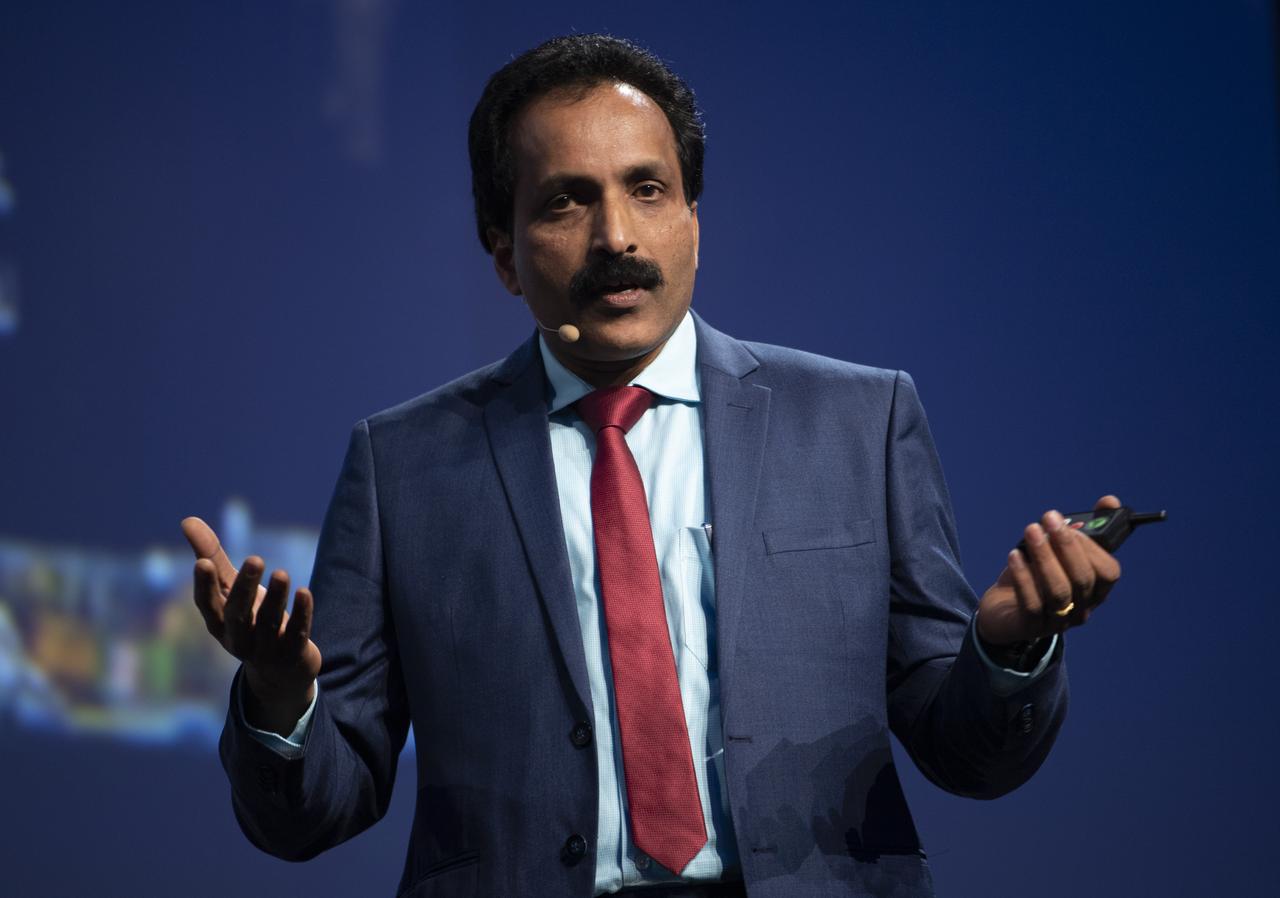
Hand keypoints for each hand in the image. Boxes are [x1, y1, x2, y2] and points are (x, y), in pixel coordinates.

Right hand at [181, 516, 321, 735]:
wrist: (279, 671)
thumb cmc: (249, 619)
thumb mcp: (229, 590)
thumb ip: (211, 556)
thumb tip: (187, 520)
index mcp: (218, 622)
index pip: (207, 604)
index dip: (204, 586)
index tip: (203, 562)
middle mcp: (238, 638)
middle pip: (238, 614)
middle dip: (245, 588)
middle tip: (256, 558)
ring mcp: (265, 649)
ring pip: (269, 623)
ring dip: (276, 598)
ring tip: (283, 573)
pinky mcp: (292, 654)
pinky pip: (296, 633)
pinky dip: (301, 614)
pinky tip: (304, 591)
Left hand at [976, 495, 1122, 646]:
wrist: (1003, 611)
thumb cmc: (1037, 576)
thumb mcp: (1058, 552)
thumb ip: (1084, 528)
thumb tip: (1109, 500)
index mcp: (1095, 590)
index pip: (1108, 572)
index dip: (1092, 547)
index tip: (1072, 524)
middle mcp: (1081, 608)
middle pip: (1082, 579)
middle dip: (1066, 545)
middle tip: (1048, 518)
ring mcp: (1058, 621)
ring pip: (1058, 591)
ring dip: (1044, 557)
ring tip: (1030, 530)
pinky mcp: (1031, 627)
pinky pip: (1031, 604)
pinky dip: (1023, 577)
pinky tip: (1014, 555)